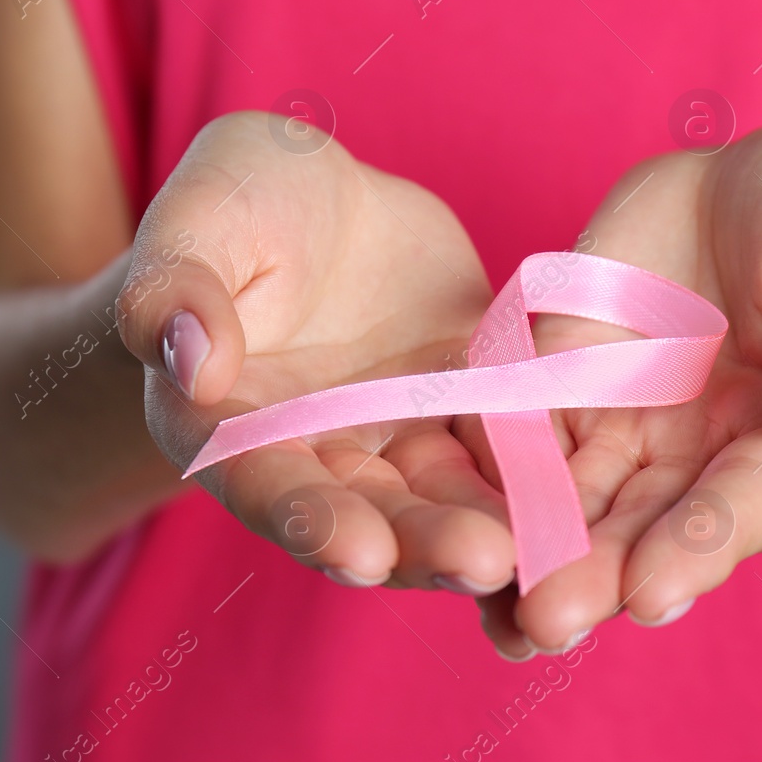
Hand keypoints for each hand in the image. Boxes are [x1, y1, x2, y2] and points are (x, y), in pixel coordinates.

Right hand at [116, 112, 515, 592]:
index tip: (357, 551)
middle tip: (483, 562)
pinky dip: (535, 487)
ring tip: (540, 553)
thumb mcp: (201, 216)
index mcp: (228, 428)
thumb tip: (190, 362)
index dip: (309, 519)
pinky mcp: (461, 419)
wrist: (326, 200)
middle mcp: (314, 457)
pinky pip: (500, 459)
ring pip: (440, 504)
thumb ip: (177, 287)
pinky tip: (584, 508)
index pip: (263, 484)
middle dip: (421, 544)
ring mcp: (393, 445)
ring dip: (486, 533)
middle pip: (365, 515)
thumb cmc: (240, 200)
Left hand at [470, 121, 761, 657]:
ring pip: (580, 509)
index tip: (656, 591)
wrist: (742, 189)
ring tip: (499, 612)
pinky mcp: (566, 393)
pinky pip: (522, 446)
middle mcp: (705, 459)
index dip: (703, 544)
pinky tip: (453, 535)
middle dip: (601, 578)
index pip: (749, 501)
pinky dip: (492, 490)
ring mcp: (631, 432)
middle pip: (651, 529)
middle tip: (549, 622)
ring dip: (540, 559)